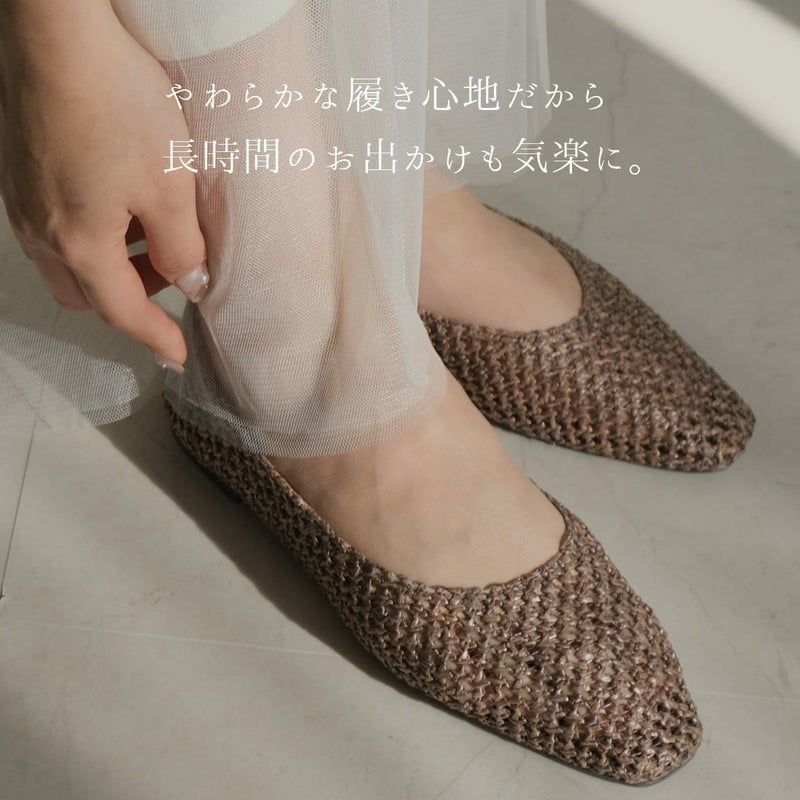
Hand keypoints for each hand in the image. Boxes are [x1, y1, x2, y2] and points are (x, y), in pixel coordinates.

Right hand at [0, 0, 208, 370]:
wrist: (55, 31)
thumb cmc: (118, 105)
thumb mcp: (170, 186)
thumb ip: (183, 247)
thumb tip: (191, 284)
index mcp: (78, 243)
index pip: (122, 312)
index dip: (155, 338)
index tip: (178, 357)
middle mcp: (40, 231)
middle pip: (86, 294)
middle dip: (131, 301)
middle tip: (173, 280)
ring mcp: (22, 201)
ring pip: (67, 262)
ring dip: (111, 268)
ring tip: (153, 238)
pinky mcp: (19, 171)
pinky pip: (56, 227)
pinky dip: (91, 236)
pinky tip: (120, 204)